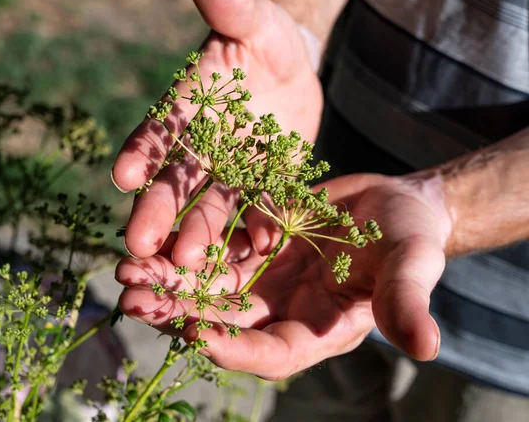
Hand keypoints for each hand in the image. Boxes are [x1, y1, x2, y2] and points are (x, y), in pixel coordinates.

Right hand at [111, 0, 322, 264]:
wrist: (291, 67)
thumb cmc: (264, 37)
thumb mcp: (250, 16)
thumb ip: (225, 2)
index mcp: (189, 107)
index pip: (159, 130)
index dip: (142, 149)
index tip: (124, 174)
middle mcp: (203, 147)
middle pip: (176, 181)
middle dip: (158, 210)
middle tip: (137, 244)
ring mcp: (234, 172)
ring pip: (212, 207)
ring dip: (199, 234)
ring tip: (188, 262)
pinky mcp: (266, 186)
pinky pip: (261, 211)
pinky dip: (258, 230)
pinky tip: (259, 249)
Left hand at [115, 173, 451, 379]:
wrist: (395, 203)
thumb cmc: (412, 239)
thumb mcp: (412, 266)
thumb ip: (406, 303)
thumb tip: (428, 348)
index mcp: (320, 329)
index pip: (273, 352)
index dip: (237, 348)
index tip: (198, 335)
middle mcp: (284, 310)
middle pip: (225, 322)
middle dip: (179, 313)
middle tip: (134, 301)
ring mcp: (266, 279)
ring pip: (209, 288)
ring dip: (169, 281)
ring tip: (127, 272)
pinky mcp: (255, 246)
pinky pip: (215, 249)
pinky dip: (185, 247)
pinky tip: (151, 239)